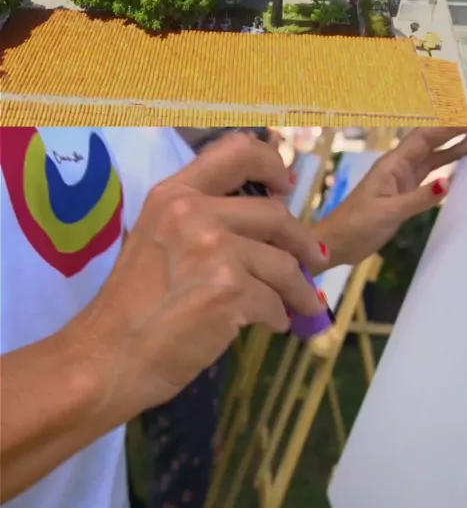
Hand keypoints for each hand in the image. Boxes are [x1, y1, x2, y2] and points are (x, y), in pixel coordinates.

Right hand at [84, 132, 326, 415]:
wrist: (109, 356)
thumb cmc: (131, 305)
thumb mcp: (157, 239)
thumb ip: (200, 220)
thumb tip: (265, 226)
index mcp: (174, 194)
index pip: (236, 151)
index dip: (271, 163)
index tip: (285, 187)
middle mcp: (194, 212)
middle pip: (275, 213)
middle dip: (303, 241)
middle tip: (315, 258)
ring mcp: (213, 249)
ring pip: (284, 264)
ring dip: (299, 288)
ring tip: (300, 304)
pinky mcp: (229, 290)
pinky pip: (275, 302)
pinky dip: (278, 317)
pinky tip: (270, 325)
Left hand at [316, 128, 466, 268]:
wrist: (337, 243)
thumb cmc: (357, 224)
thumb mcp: (389, 212)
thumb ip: (418, 198)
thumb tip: (447, 183)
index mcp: (392, 165)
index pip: (423, 138)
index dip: (446, 126)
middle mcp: (398, 168)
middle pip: (429, 144)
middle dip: (453, 134)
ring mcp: (400, 181)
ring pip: (430, 159)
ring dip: (452, 150)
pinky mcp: (402, 195)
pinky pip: (427, 177)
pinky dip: (444, 170)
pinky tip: (457, 168)